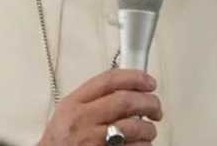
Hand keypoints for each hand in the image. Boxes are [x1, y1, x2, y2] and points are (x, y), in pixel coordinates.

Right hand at [37, 69, 161, 145]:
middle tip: (156, 108)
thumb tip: (128, 89)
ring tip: (149, 130)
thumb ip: (93, 99)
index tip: (149, 81)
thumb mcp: (68, 111)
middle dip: (149, 103)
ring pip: (134, 127)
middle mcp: (82, 120)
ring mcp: (93, 141)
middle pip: (125, 101)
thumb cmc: (61, 140)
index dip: (135, 77)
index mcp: (74, 103)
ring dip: (149, 128)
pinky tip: (142, 144)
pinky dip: (144, 145)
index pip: (109, 80)